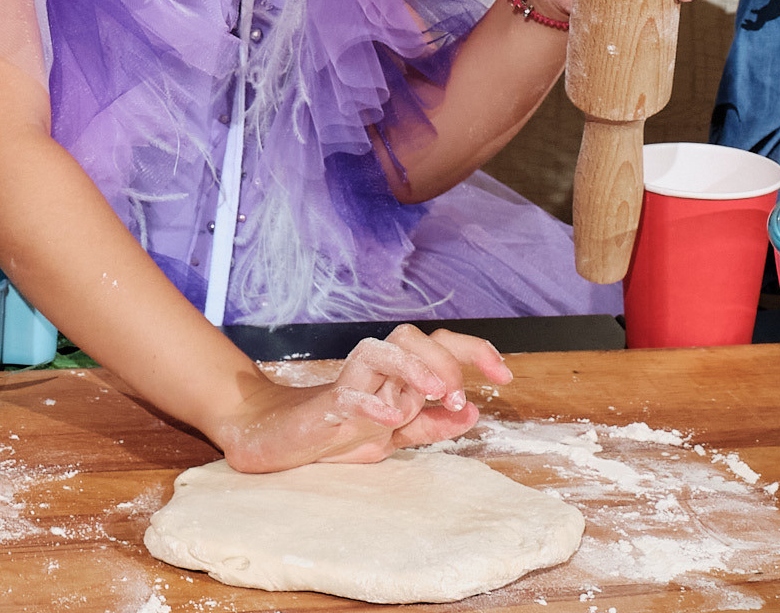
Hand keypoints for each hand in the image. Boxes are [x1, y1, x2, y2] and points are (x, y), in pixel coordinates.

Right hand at [209, 325, 513, 471]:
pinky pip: (348, 396)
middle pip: (411, 338)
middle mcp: (374, 373)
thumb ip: (430, 424)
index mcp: (395, 378)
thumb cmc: (333, 433)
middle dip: (444, 358)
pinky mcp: (324, 407)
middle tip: (458, 394)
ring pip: (379, 352)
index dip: (475, 352)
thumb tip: (473, 414)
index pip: (438, 347)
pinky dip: (370, 403)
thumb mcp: (393, 436)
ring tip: (435, 392)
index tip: (505, 374)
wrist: (274, 441)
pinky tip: (389, 416)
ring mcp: (348, 386)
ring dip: (412, 368)